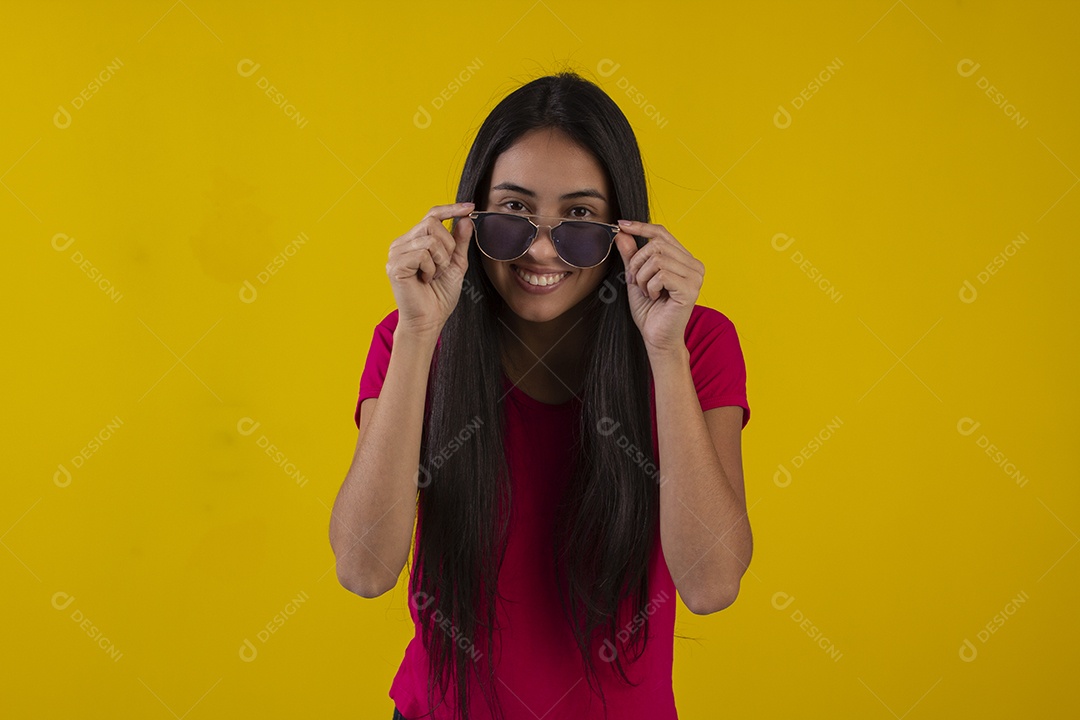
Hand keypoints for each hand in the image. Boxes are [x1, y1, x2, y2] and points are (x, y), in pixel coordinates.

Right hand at [386, 201, 474, 337]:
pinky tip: (425, 280)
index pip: (432, 214)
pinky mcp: (395, 265)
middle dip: (447, 245)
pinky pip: (422, 254)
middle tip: (444, 266)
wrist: (430, 320)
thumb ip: (460, 242)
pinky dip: (431, 268)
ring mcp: (396, 253)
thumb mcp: (456, 264)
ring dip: (440, 259)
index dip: (451, 208)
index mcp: (414, 240)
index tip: (470, 207)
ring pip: (429, 238)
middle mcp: (402, 243)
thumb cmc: (440, 295)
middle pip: (432, 222)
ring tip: (433, 275)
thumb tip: (466, 218)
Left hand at [613, 220, 703, 354]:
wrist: (657, 338)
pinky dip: (650, 286)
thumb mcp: (636, 278)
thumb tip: (622, 233)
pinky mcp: (690, 289)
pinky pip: (661, 274)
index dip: (641, 227)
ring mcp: (694, 276)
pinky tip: (654, 298)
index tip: (622, 225)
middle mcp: (694, 265)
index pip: (662, 233)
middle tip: (635, 281)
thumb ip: (631, 256)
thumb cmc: (650, 311)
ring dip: (642, 276)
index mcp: (684, 260)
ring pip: (657, 258)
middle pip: (657, 244)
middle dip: (637, 262)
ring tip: (645, 291)